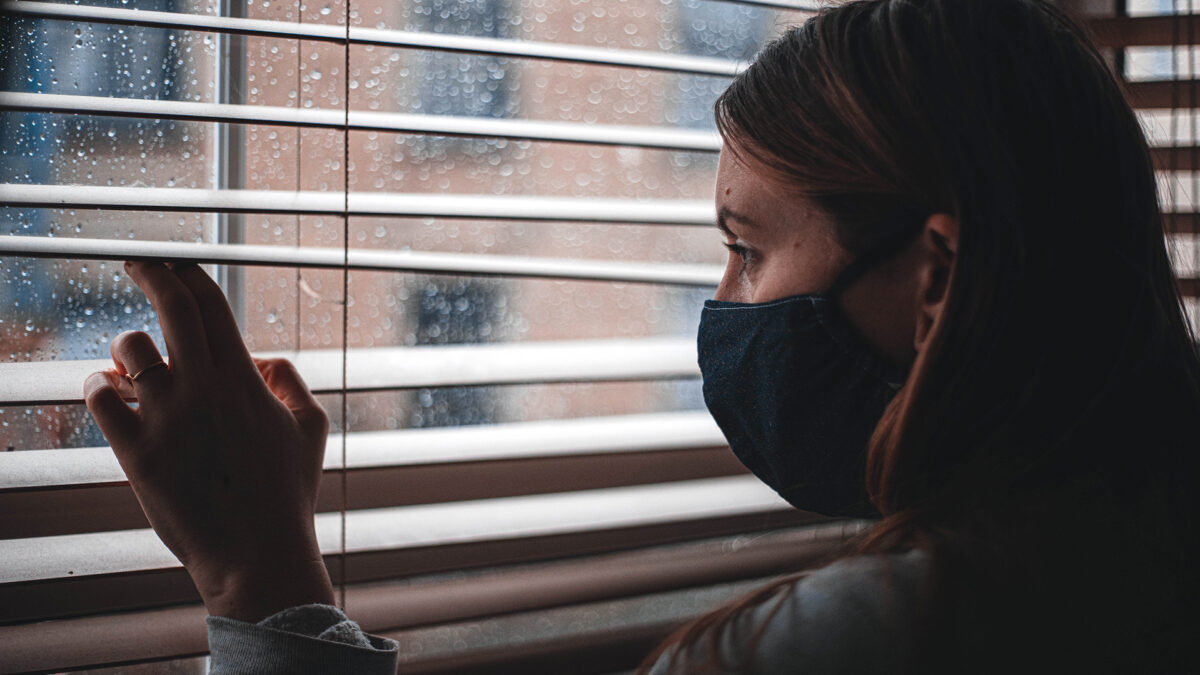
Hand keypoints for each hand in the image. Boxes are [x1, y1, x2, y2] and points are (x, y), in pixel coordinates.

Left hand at [83, 261, 334, 621]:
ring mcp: (168, 418)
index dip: (188, 272)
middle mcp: (205, 388)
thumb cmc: (287, 494)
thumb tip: (262, 358)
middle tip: (138, 264)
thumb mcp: (311, 428)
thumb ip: (290, 381)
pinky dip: (99, 387)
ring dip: (126, 347)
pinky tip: (108, 393)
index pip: (211, 303)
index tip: (173, 263)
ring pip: (129, 349)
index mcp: (245, 379)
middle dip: (150, 273)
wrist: (257, 553)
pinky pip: (100, 397)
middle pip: (171, 306)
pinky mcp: (136, 451)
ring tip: (128, 363)